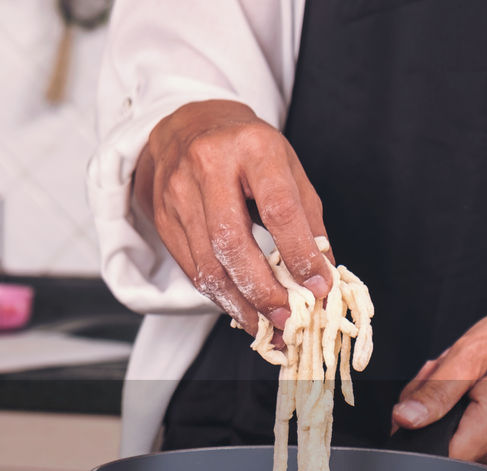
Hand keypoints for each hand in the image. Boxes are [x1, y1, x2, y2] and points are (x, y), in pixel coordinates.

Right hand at [134, 99, 332, 335]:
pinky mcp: (163, 219)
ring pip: (207, 264)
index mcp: (252, 147)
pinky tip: (241, 309)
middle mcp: (209, 167)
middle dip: (263, 289)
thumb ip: (306, 218)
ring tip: (267, 325)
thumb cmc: (246, 150)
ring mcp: (178, 194)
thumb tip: (323, 272)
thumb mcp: (286, 167)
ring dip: (240, 303)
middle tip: (287, 317)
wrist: (187, 128)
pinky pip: (192, 269)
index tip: (318, 286)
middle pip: (233, 242)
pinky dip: (220, 296)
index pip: (278, 208)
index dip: (299, 253)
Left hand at [391, 300, 486, 467]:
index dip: (411, 426)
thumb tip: (404, 419)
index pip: (428, 457)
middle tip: (442, 373)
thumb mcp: (474, 351)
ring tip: (462, 375)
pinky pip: (467, 434)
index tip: (421, 396)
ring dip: (442, 406)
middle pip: (435, 445)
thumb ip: (437, 390)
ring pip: (449, 438)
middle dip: (427, 408)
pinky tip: (471, 386)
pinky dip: (459, 410)